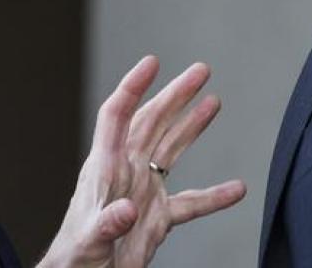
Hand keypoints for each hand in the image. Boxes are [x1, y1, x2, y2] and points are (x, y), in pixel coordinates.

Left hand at [38, 56, 246, 267]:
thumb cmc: (74, 261)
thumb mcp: (88, 241)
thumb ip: (107, 224)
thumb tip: (125, 210)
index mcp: (105, 169)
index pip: (117, 116)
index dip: (132, 87)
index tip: (152, 63)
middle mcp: (126, 172)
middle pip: (152, 122)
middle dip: (176, 94)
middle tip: (201, 70)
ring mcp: (143, 191)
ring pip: (171, 149)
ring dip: (192, 125)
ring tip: (213, 100)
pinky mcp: (157, 217)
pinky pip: (191, 202)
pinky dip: (214, 196)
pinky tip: (236, 188)